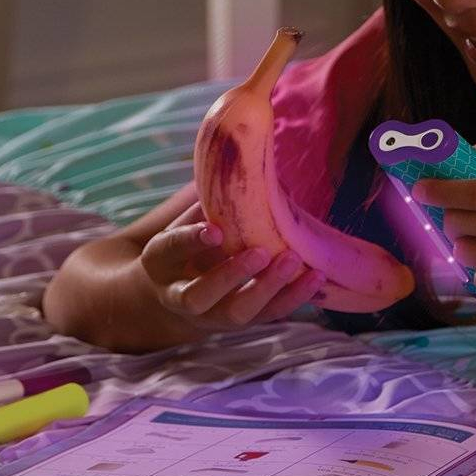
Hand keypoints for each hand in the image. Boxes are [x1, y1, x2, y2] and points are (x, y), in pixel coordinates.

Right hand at [139, 200, 326, 334]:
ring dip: (267, 289)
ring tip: (294, 261)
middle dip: (231, 276)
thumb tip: (244, 153)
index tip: (215, 230)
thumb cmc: (190, 240)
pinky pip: (267, 317)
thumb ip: (211, 197)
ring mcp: (211, 315)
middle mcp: (179, 294)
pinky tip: (315, 277)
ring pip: (236, 313)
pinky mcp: (241, 322)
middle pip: (199, 296)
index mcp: (160, 261)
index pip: (170, 249)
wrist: (182, 286)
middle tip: (261, 252)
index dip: (191, 241)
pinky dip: (293, 298)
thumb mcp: (189, 217)